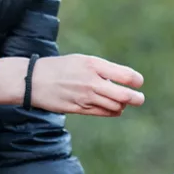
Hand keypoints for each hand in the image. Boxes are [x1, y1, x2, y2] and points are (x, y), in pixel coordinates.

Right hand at [0, 55, 143, 115]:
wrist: (33, 80)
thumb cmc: (61, 68)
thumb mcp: (82, 60)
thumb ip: (103, 70)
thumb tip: (125, 80)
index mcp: (93, 65)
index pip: (125, 75)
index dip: (136, 81)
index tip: (138, 83)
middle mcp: (92, 81)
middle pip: (124, 95)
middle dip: (136, 98)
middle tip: (140, 99)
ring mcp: (86, 97)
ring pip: (116, 106)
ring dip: (122, 106)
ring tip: (122, 102)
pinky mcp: (80, 109)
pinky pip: (104, 113)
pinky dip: (113, 112)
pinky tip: (115, 109)